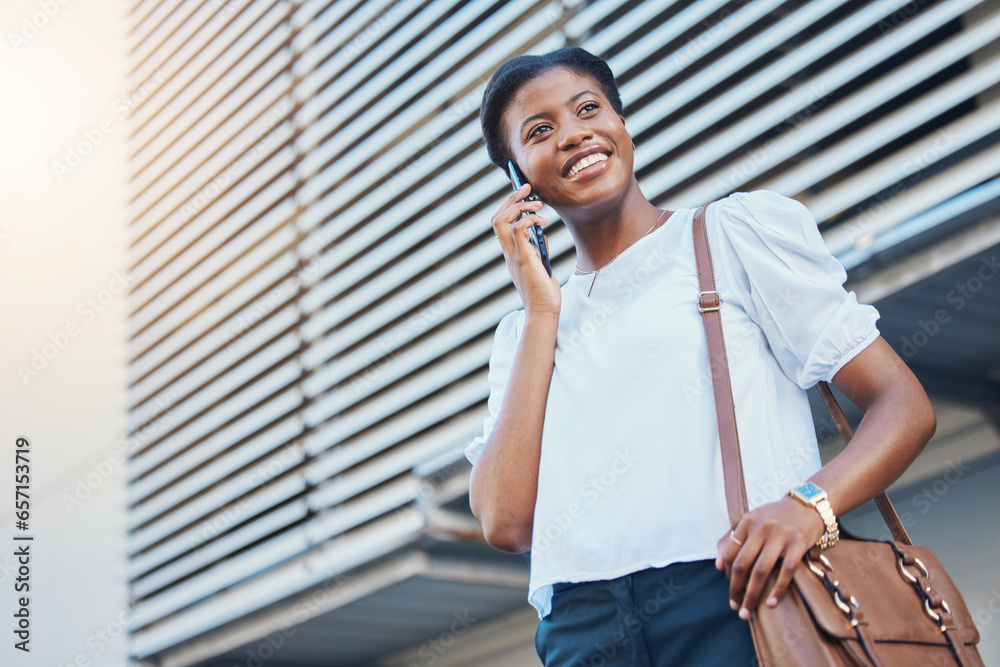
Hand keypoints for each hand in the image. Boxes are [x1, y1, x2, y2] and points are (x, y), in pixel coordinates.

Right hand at [492, 183, 560, 318]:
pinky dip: (529, 219)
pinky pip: (518, 230)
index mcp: (510, 254)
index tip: (523, 194)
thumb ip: (539, 248)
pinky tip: (543, 222)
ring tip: (538, 204)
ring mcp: (513, 255)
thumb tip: (542, 232)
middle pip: (497, 217)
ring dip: (519, 206)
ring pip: (501, 220)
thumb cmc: (544, 292)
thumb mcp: (541, 264)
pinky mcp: (524, 258)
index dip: (509, 205)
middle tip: (527, 188)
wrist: (544, 311)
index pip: (501, 223)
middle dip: (511, 198)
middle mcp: (508, 253)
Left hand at [714, 496, 825, 620]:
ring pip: (760, 571)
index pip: (729, 553)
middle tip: (735, 608)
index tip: (730, 589)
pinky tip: (772, 603)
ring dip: (752, 595)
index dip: (727, 575)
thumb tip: (718, 565)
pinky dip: (777, 590)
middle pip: (742, 564)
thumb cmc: (776, 516)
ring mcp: (780, 536)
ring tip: (748, 610)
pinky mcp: (798, 544)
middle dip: (736, 589)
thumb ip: (732, 538)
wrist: (808, 506)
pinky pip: (785, 572)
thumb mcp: (752, 520)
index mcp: (747, 521)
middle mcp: (761, 528)